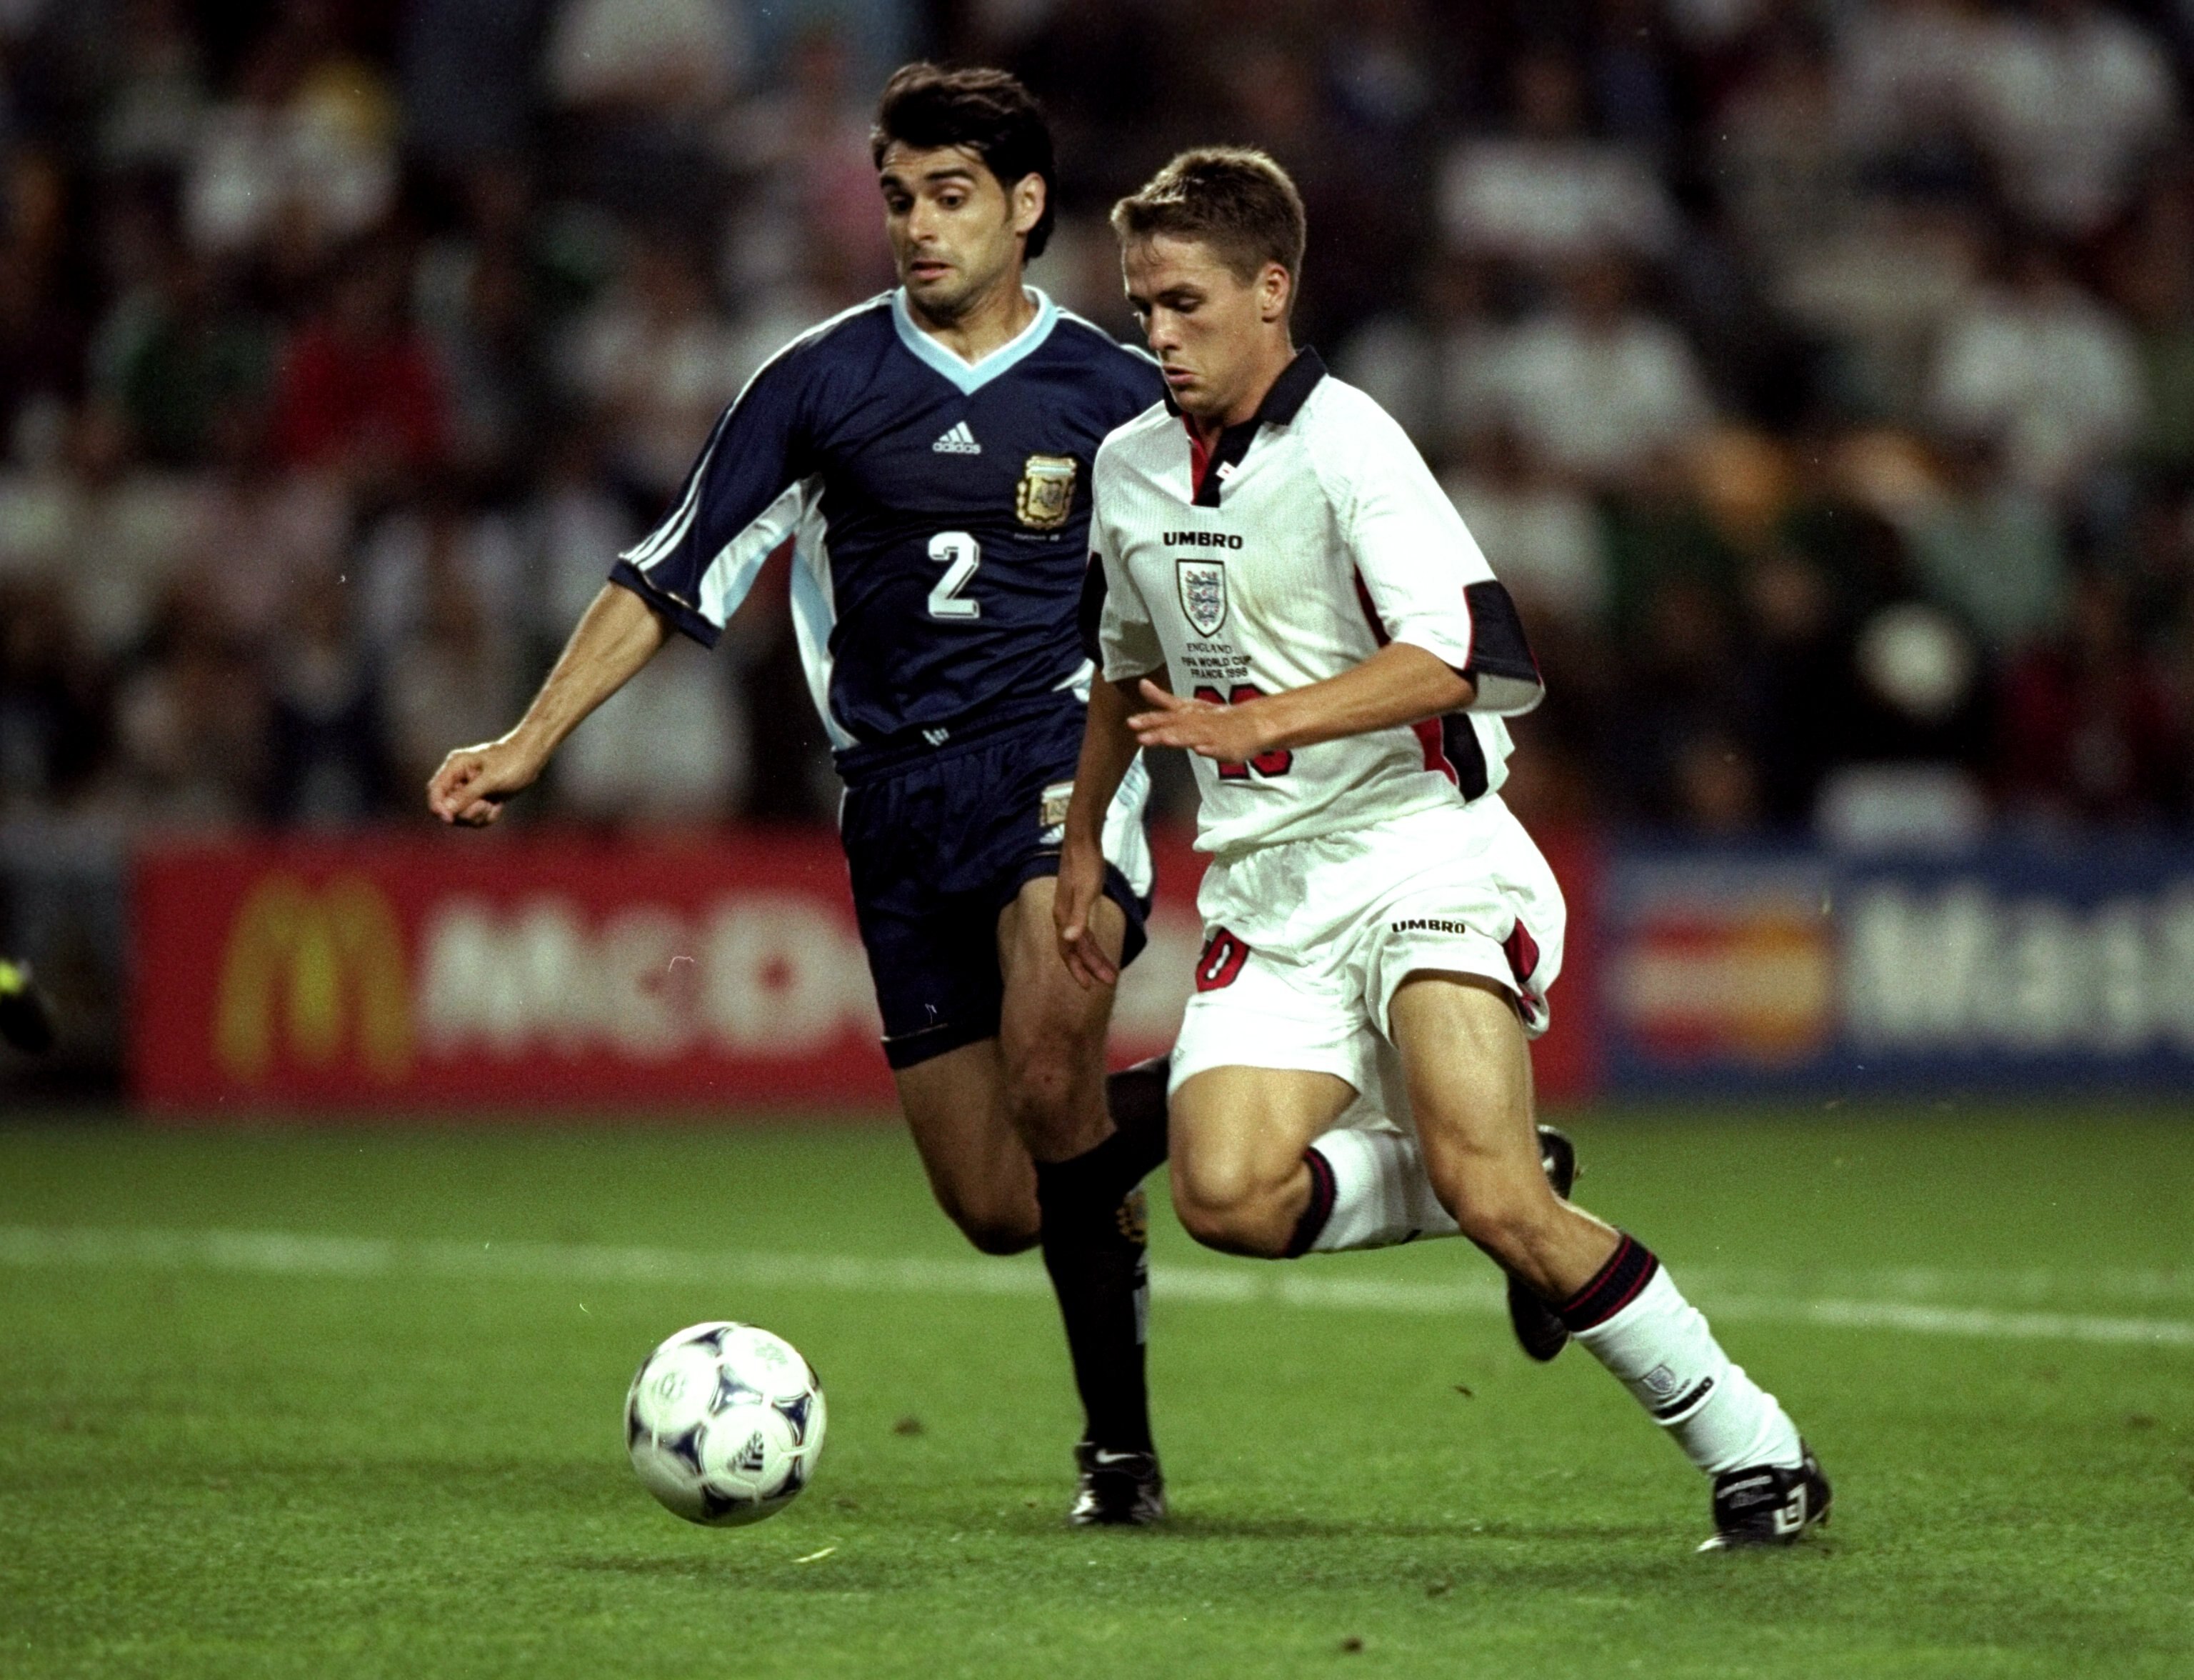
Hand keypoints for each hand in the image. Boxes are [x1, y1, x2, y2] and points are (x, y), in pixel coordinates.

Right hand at [426, 736, 544, 826]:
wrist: (533, 757)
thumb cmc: (513, 762)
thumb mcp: (491, 779)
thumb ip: (467, 794)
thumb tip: (445, 810)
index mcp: (455, 766)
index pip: (435, 791)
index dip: (438, 808)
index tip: (450, 819)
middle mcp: (458, 778)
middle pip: (447, 807)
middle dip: (465, 812)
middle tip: (484, 804)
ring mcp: (468, 789)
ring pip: (461, 815)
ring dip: (477, 815)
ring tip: (493, 804)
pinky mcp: (480, 797)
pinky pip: (475, 816)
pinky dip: (486, 816)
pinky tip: (497, 806)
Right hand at [1053, 834, 1116, 989]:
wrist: (1082, 840)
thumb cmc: (1085, 865)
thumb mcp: (1085, 892)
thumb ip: (1078, 917)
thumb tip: (1069, 939)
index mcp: (1063, 917)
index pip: (1068, 951)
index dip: (1078, 970)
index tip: (1089, 987)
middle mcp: (1063, 917)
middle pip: (1076, 950)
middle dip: (1092, 967)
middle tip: (1110, 981)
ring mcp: (1070, 910)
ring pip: (1081, 942)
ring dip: (1095, 957)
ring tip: (1111, 971)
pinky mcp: (1078, 902)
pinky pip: (1084, 931)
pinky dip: (1092, 943)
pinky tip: (1101, 948)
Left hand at [1126, 679, 1277, 762]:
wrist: (1252, 723)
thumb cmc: (1216, 717)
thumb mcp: (1187, 706)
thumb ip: (1163, 699)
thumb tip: (1141, 684)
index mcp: (1187, 714)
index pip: (1165, 717)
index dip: (1148, 719)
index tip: (1130, 722)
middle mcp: (1197, 723)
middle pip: (1176, 727)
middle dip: (1159, 731)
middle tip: (1141, 735)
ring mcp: (1212, 735)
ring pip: (1195, 736)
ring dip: (1181, 738)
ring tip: (1167, 740)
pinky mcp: (1227, 748)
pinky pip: (1218, 749)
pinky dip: (1209, 749)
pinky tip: (1201, 750)